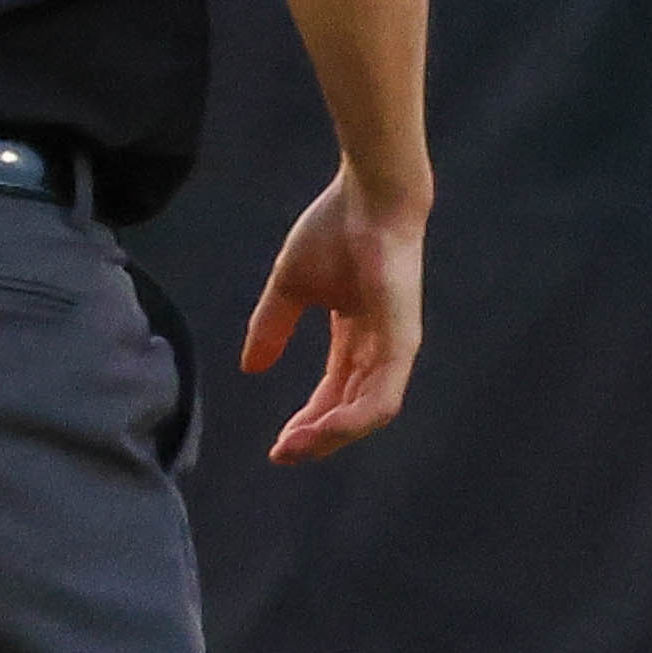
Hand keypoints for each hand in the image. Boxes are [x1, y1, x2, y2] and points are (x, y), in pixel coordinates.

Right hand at [239, 165, 424, 462]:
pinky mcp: (402, 340)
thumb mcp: (290, 288)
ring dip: (332, 435)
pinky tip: (325, 430)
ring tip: (297, 447)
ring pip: (368, 413)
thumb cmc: (334, 231)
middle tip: (283, 455)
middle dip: (316, 438)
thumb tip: (250, 368)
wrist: (366, 197)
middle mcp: (377, 351)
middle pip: (349, 410)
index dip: (306, 422)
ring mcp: (393, 348)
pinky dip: (354, 418)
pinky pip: (382, 395)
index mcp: (354, 341)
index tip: (277, 446)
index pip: (332, 395)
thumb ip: (272, 328)